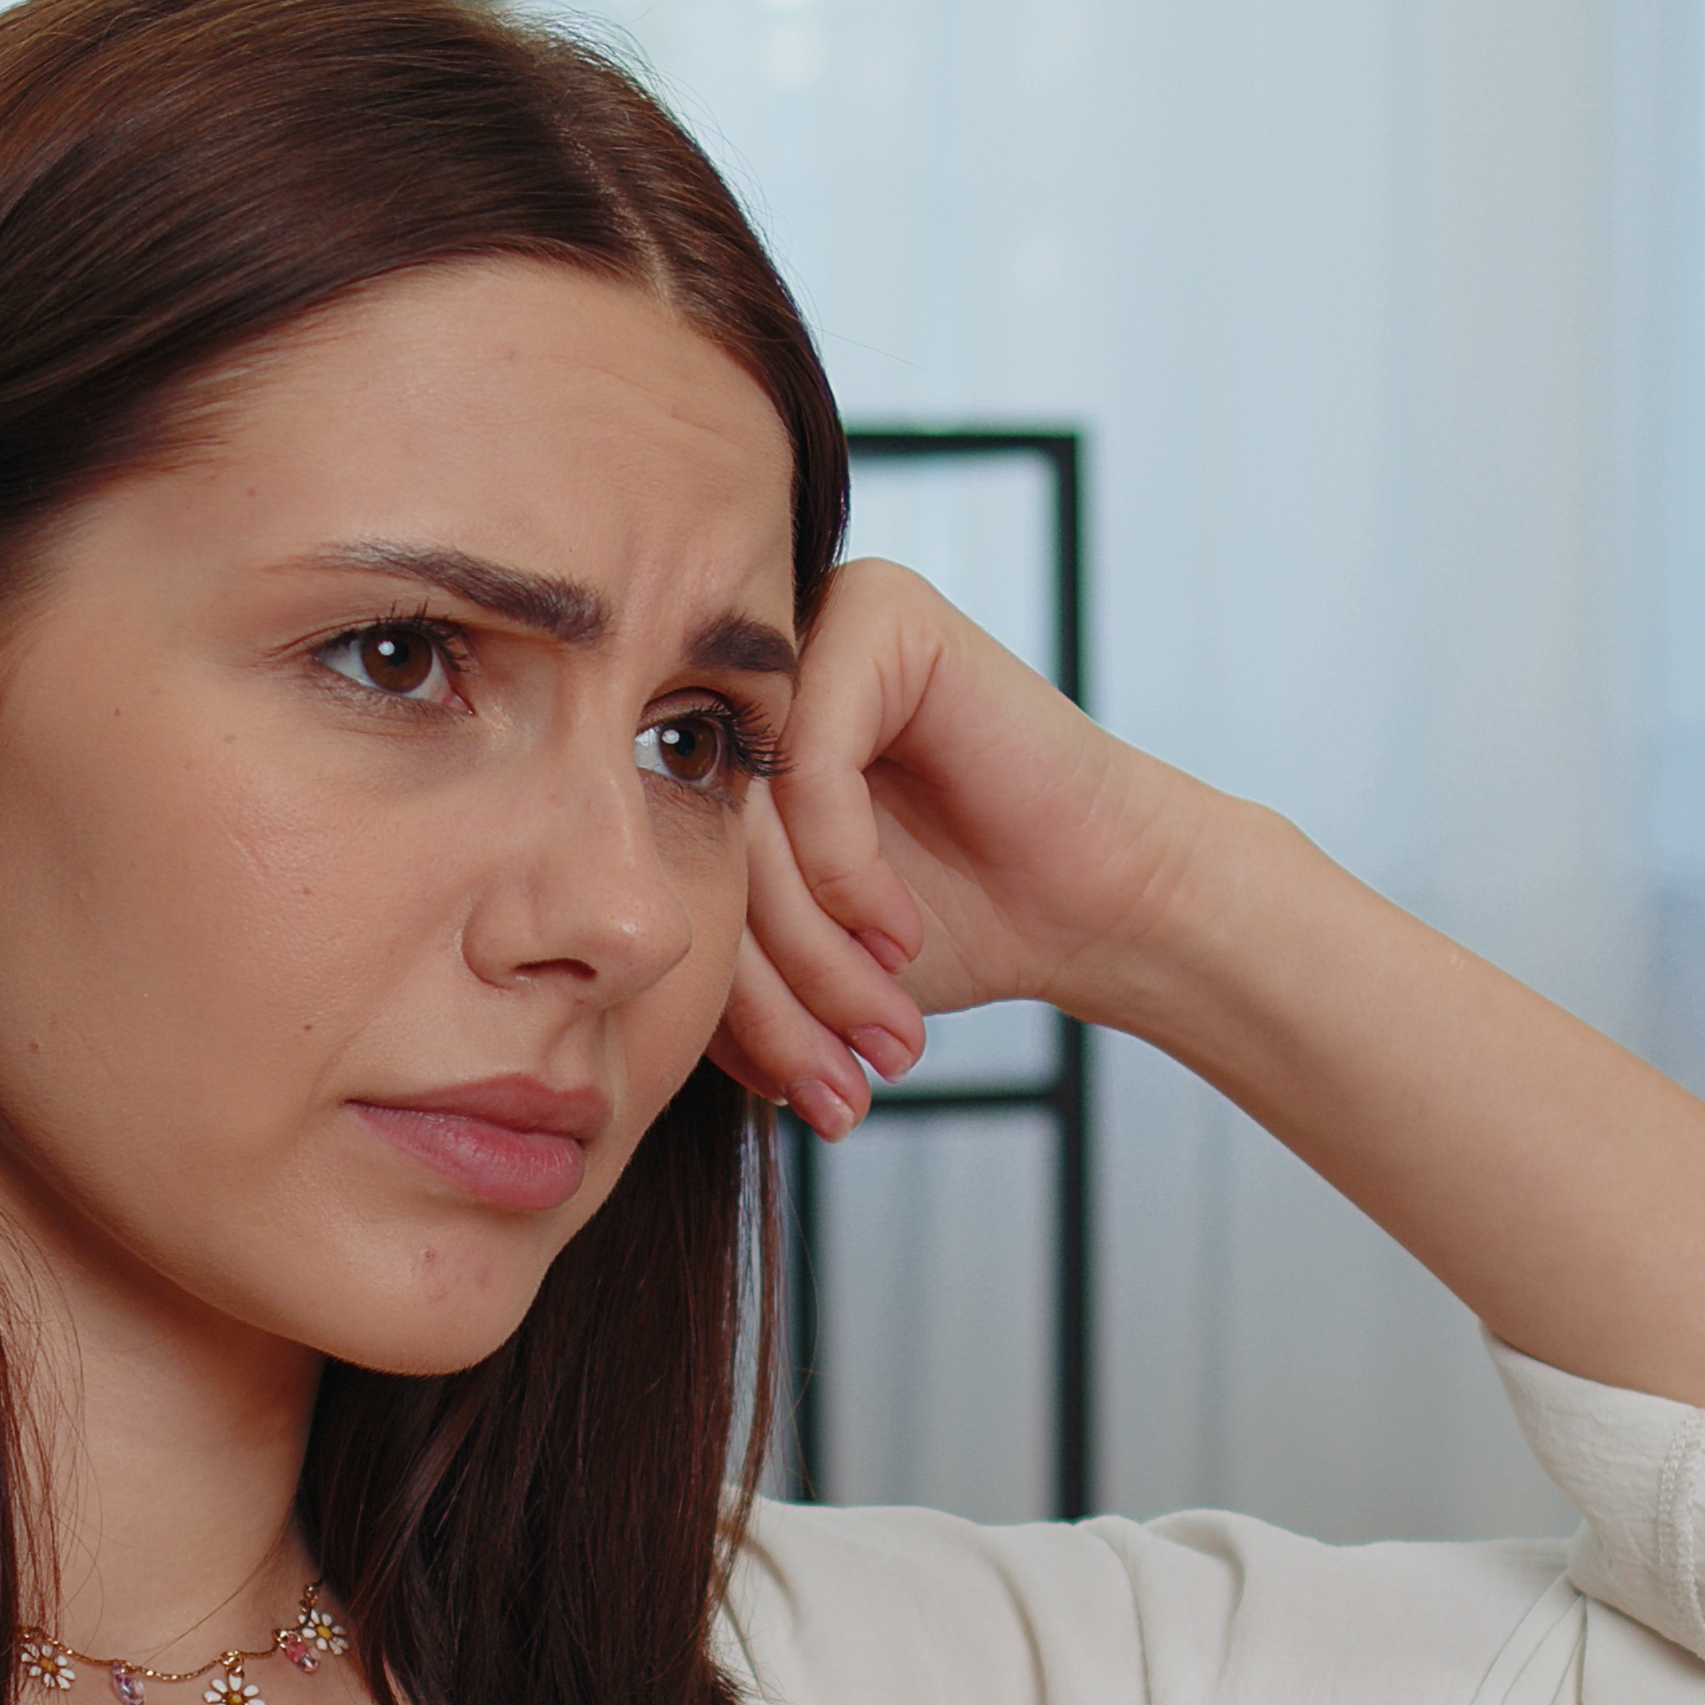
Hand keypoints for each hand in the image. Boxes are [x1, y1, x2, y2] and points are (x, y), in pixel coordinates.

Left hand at [708, 557, 1224, 1132]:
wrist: (1100, 903)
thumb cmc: (954, 923)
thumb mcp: (800, 957)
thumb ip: (706, 950)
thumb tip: (605, 987)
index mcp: (714, 733)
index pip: (667, 868)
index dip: (720, 996)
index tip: (788, 1087)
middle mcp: (754, 668)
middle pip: (703, 846)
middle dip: (770, 992)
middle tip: (832, 1081)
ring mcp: (814, 627)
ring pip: (751, 820)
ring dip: (813, 956)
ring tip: (878, 1033)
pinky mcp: (878, 617)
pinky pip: (811, 772)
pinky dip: (849, 876)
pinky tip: (902, 936)